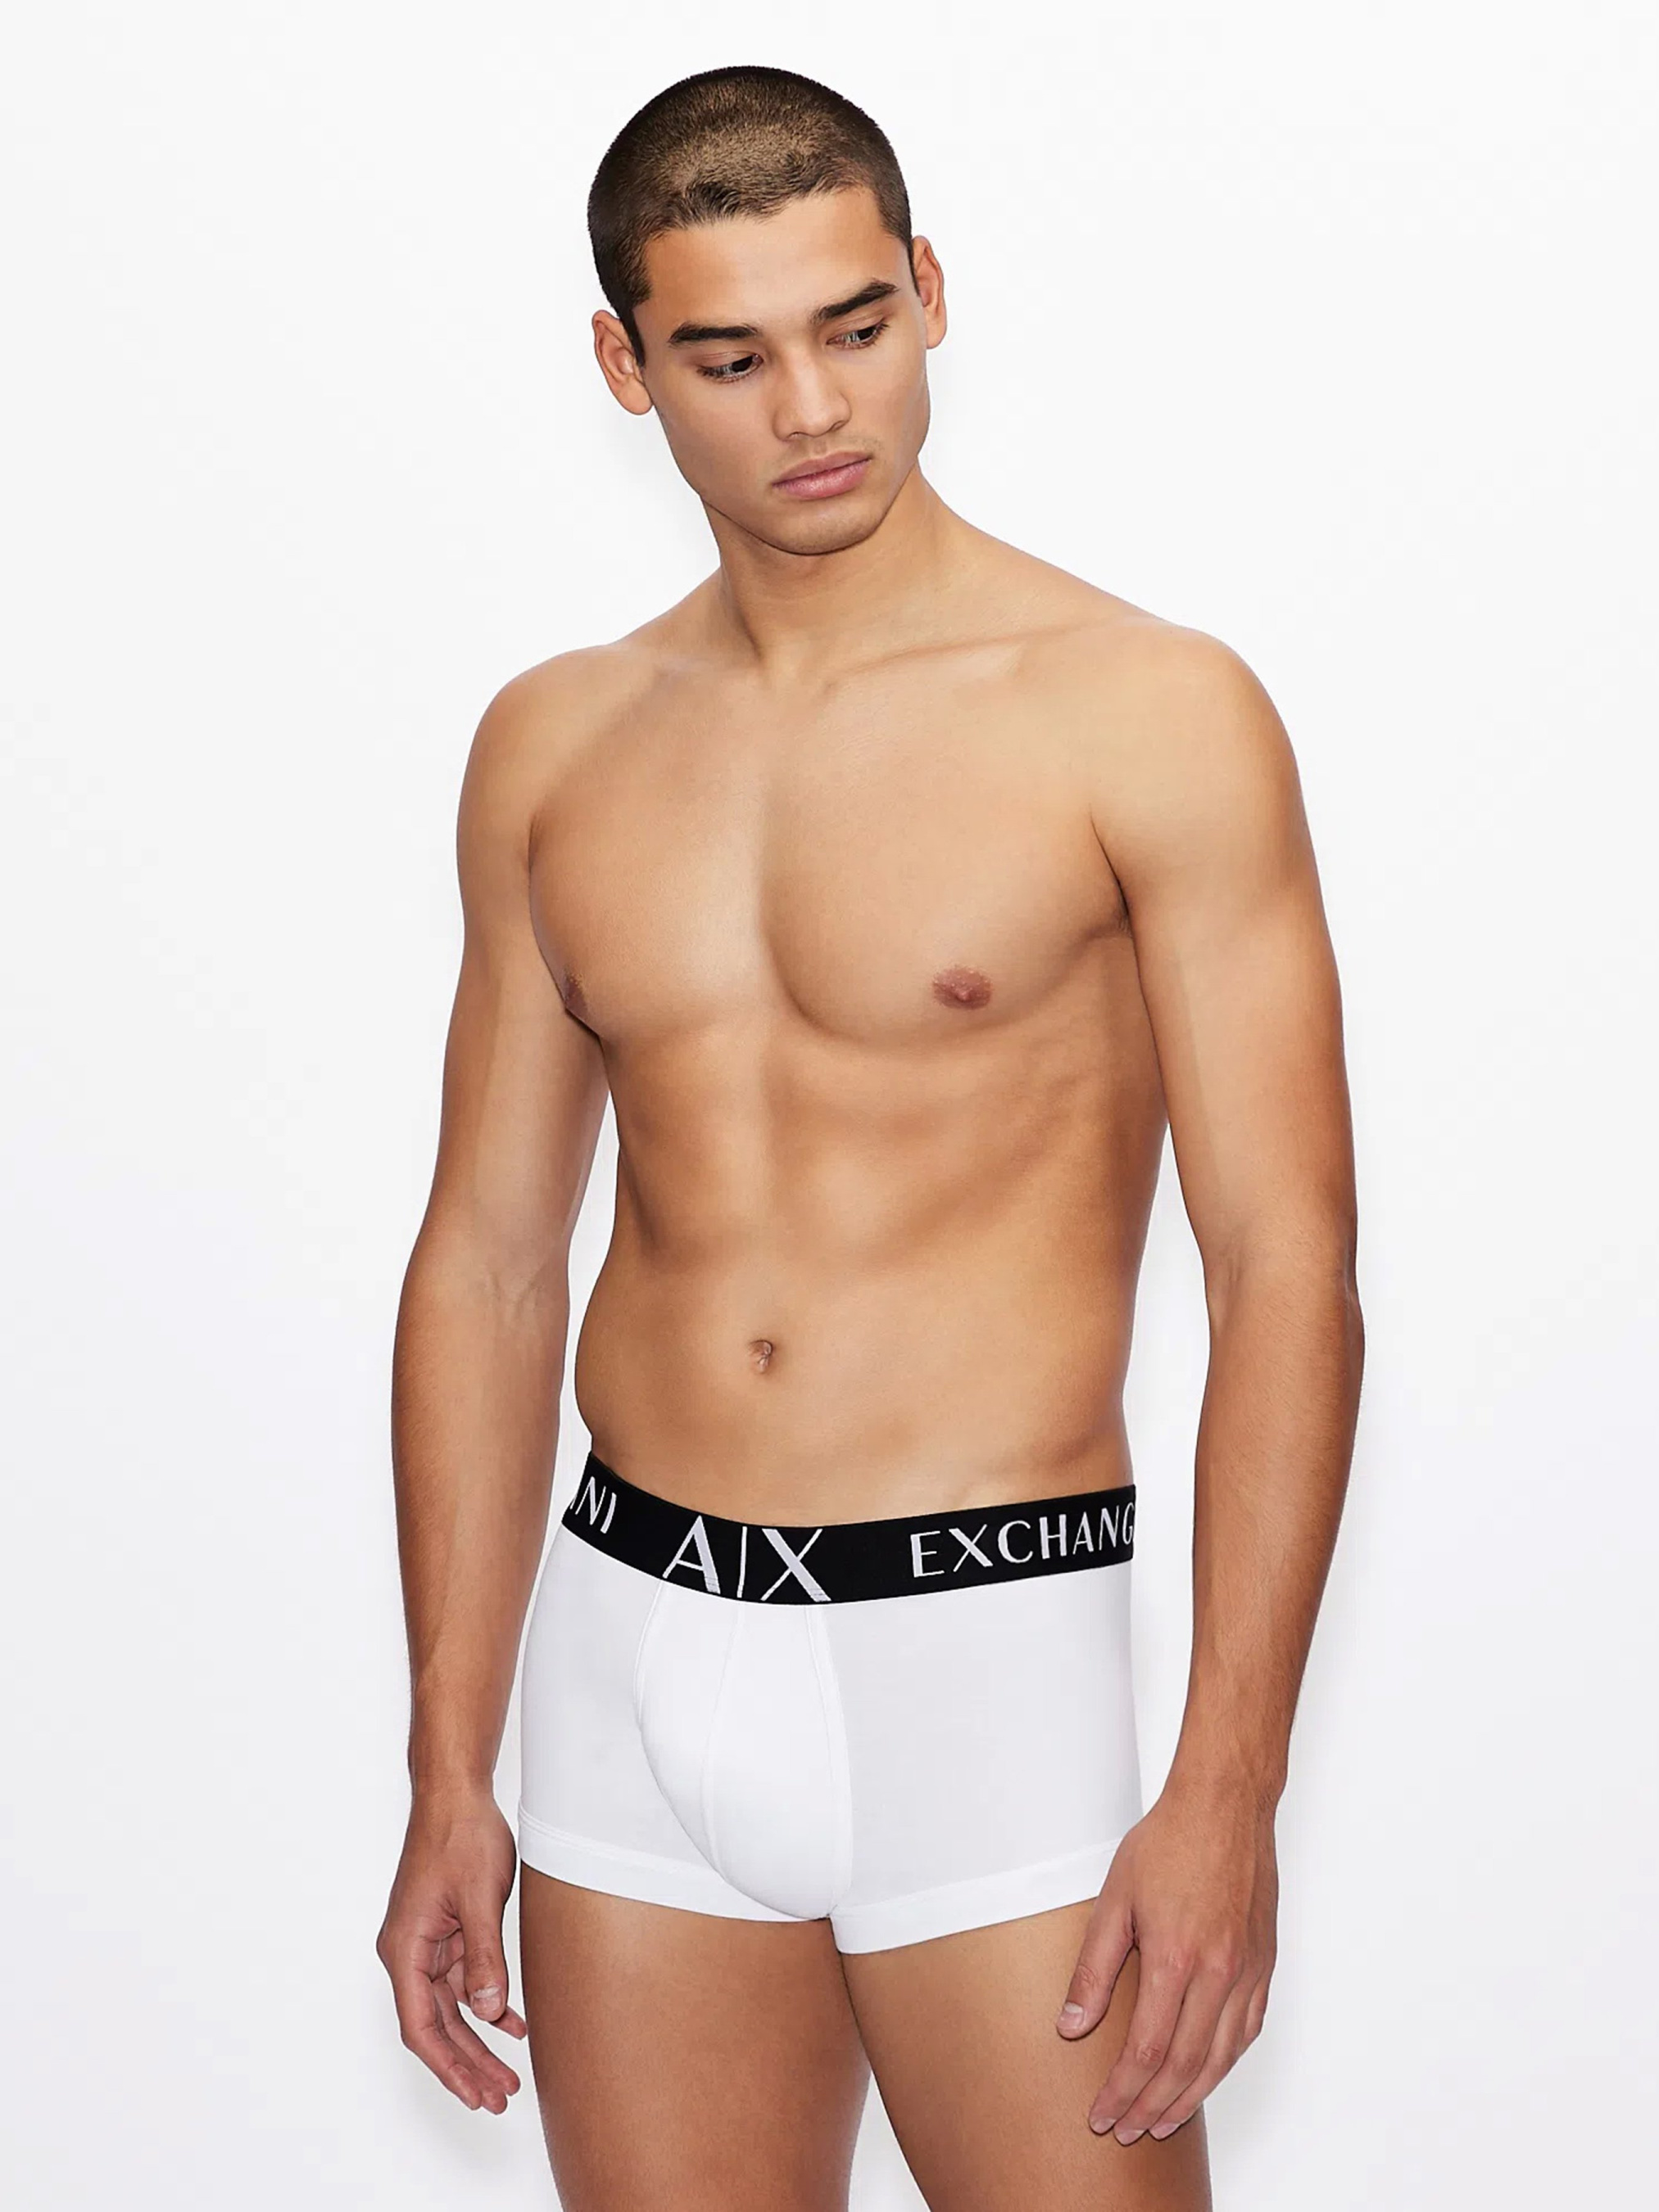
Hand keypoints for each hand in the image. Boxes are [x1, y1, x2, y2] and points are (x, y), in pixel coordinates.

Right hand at [376, 1790, 527, 2112]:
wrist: (456, 1794)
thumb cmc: (460, 1836)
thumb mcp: (478, 1898)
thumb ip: (484, 1957)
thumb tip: (488, 2012)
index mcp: (405, 1949)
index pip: (422, 2026)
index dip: (449, 2067)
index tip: (475, 2096)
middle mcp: (409, 1952)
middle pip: (437, 2026)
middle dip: (468, 2065)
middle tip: (500, 2098)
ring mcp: (427, 1943)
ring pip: (452, 2009)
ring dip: (479, 2041)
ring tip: (509, 2076)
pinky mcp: (446, 1933)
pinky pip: (464, 1981)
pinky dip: (488, 2004)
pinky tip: (514, 2024)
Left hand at [1055, 1779, 1277, 2142]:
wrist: (1225, 1804)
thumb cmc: (1167, 1842)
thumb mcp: (1114, 1898)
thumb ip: (1093, 1968)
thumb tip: (1071, 2026)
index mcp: (1176, 1958)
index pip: (1147, 2051)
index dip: (1123, 2091)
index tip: (1102, 2115)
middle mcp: (1218, 1972)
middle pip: (1185, 2066)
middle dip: (1152, 2107)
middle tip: (1127, 2132)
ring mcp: (1247, 1969)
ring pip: (1221, 2056)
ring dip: (1191, 2097)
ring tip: (1162, 2120)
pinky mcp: (1264, 1962)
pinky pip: (1248, 2029)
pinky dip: (1225, 2062)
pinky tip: (1206, 2073)